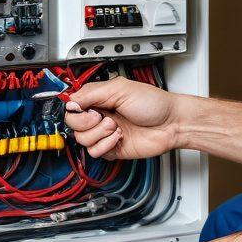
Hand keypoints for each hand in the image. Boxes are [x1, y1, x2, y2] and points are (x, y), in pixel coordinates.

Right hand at [62, 77, 179, 159]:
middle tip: (104, 117)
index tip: (86, 109)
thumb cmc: (153, 103)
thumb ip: (92, 93)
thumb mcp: (120, 88)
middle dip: (87, 122)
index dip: (75, 109)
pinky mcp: (111, 148)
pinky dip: (105, 145)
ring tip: (116, 127)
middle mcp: (100, 115)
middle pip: (73, 124)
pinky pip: (95, 152)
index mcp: (100, 98)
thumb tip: (70, 102)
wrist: (171, 124)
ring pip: (82, 139)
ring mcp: (105, 133)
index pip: (72, 105)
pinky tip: (118, 138)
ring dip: (100, 133)